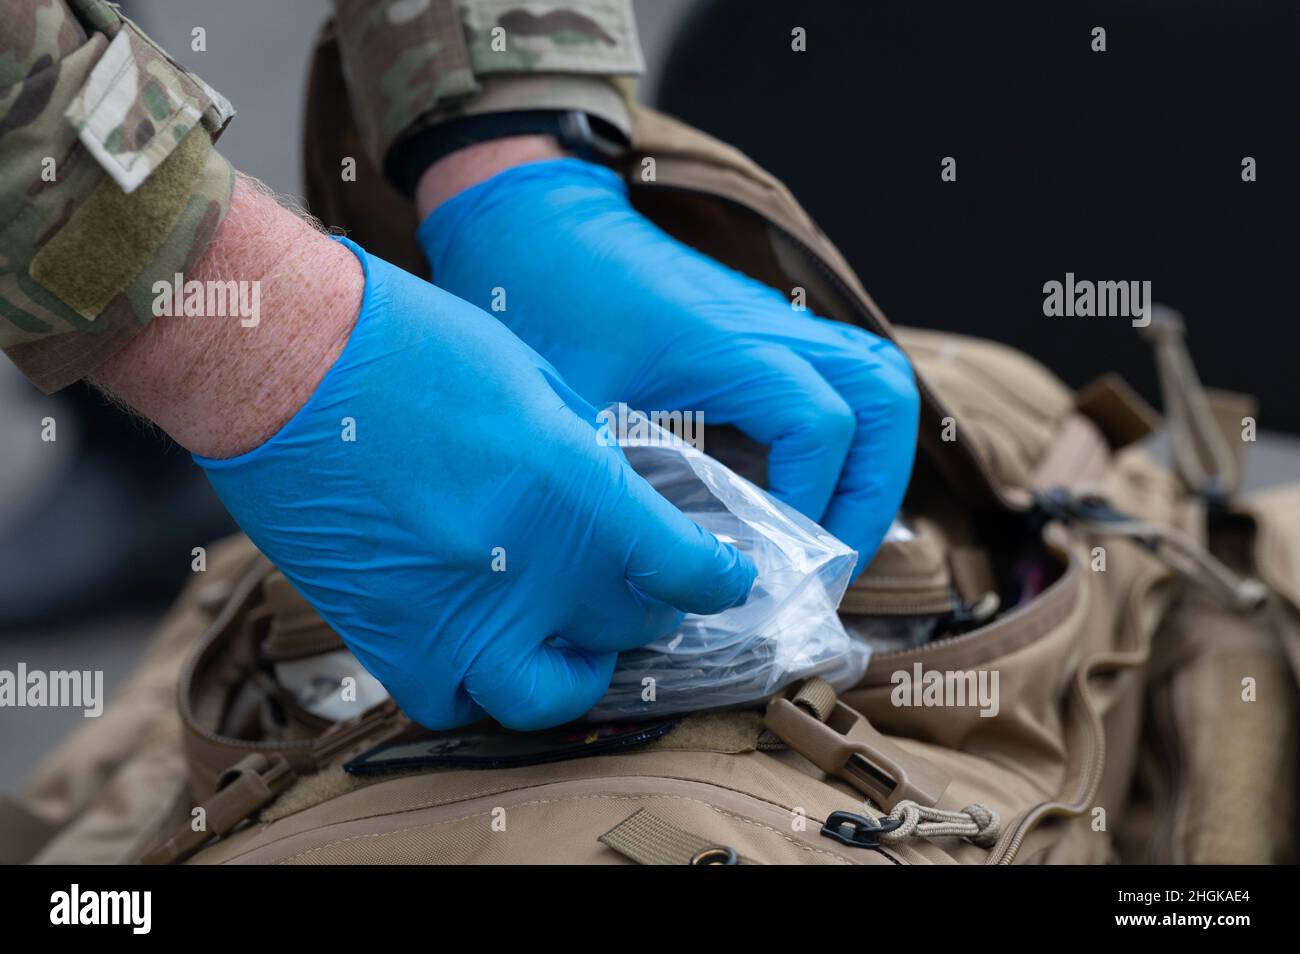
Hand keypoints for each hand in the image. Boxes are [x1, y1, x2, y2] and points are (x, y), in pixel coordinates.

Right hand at [196, 239, 755, 730]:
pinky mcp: (386, 636)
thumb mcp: (534, 380)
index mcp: (569, 488)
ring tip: (579, 645)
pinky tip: (488, 649)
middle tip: (646, 589)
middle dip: (652, 609)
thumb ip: (587, 457)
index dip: (717, 580)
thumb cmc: (409, 344)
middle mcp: (520, 567)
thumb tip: (620, 505)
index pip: (681, 570)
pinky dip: (483, 688)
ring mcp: (452, 613)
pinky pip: (455, 702)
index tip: (724, 577)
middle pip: (627, 625)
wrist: (282, 361)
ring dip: (579, 676)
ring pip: (547, 696)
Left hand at [417, 155, 919, 575]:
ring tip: (830, 535)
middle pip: (884, 396)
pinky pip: (839, 379)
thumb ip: (624, 483)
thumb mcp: (570, 409)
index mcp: (725, 342)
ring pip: (877, 382)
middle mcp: (768, 324)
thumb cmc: (541, 304)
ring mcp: (774, 322)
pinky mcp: (764, 331)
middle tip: (835, 559)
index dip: (812, 501)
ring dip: (871, 464)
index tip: (772, 559)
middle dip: (874, 489)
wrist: (534, 222)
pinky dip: (841, 440)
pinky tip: (794, 496)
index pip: (820, 424)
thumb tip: (672, 569)